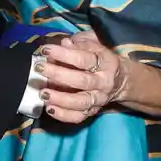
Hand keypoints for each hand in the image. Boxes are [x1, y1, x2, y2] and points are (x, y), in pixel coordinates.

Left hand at [38, 31, 160, 123]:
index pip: (83, 58)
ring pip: (79, 102)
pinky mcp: (92, 111)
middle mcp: (103, 83)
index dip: (64, 54)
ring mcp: (98, 99)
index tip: (46, 50)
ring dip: (59, 99)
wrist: (121, 80)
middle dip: (58, 74)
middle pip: (81, 81)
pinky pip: (78, 117)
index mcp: (105, 62)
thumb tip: (64, 43)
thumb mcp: (96, 44)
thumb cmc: (102, 58)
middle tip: (39, 68)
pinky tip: (49, 108)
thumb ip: (80, 42)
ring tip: (43, 92)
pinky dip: (62, 115)